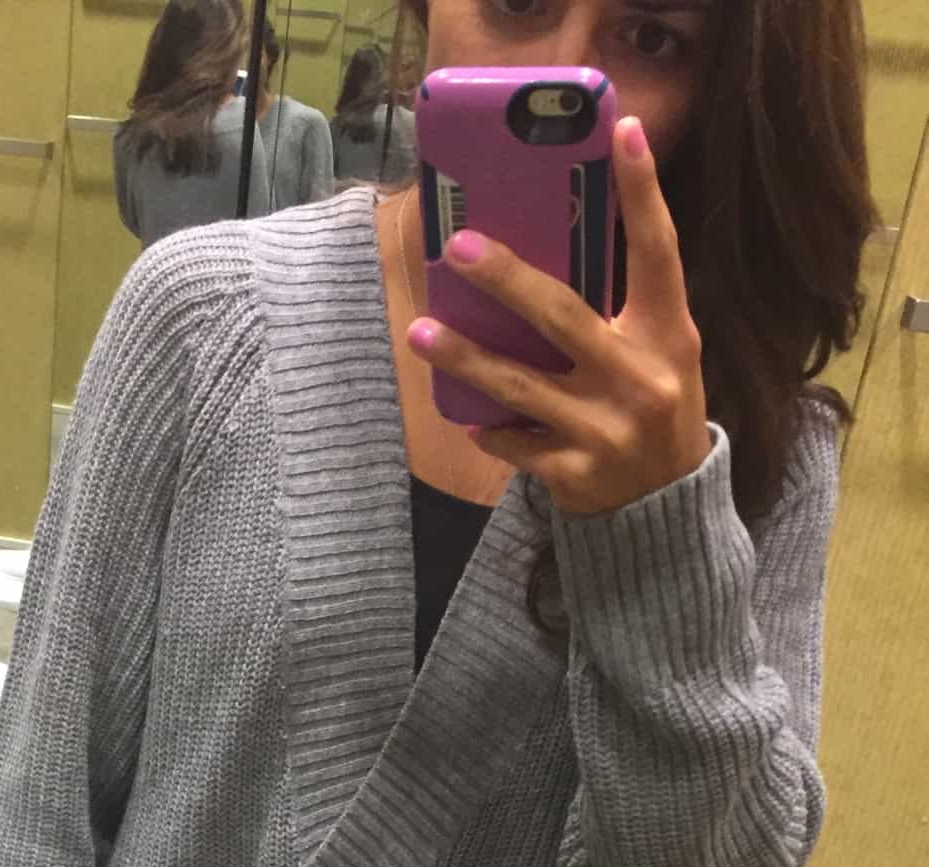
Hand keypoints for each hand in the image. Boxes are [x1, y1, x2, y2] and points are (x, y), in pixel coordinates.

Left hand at [407, 116, 710, 516]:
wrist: (667, 506)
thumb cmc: (652, 408)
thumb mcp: (660, 353)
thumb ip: (623, 309)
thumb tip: (548, 252)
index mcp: (669, 334)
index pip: (659, 251)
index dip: (642, 193)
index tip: (620, 133)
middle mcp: (640, 378)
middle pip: (564, 317)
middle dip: (507, 281)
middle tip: (459, 248)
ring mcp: (605, 429)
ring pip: (521, 387)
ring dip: (467, 360)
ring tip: (422, 334)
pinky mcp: (574, 473)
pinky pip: (515, 443)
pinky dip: (489, 429)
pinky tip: (466, 417)